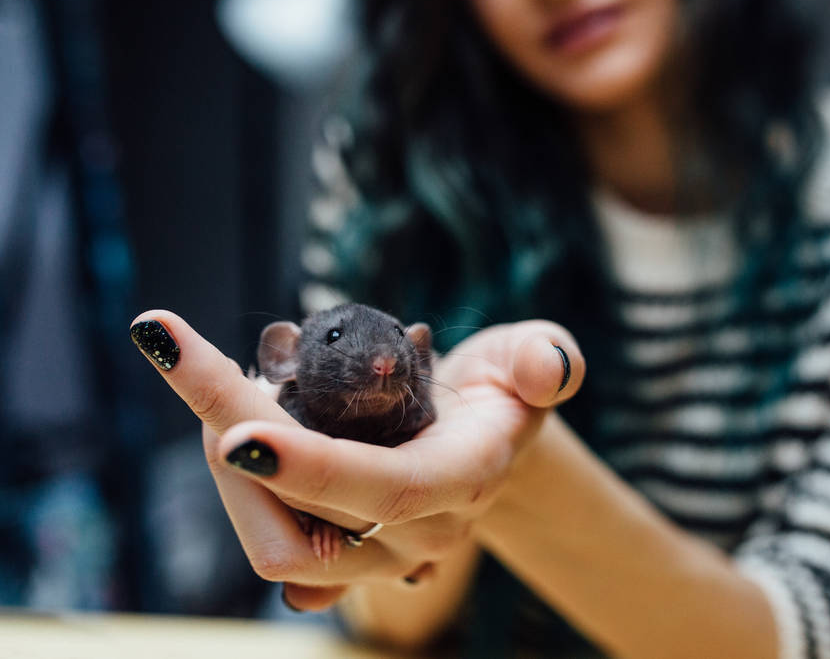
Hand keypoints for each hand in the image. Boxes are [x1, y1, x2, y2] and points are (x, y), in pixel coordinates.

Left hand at [130, 310, 583, 610]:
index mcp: (463, 479)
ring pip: (273, 537)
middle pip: (302, 516)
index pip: (383, 488)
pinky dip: (238, 488)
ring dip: (228, 461)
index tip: (233, 432)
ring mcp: (376, 553)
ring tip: (227, 380)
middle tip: (197, 355)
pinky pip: (274, 543)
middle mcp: (418, 532)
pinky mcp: (339, 556)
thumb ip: (546, 359)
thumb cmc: (503, 388)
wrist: (483, 436)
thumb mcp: (532, 357)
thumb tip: (549, 371)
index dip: (308, 466)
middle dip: (231, 436)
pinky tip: (237, 435)